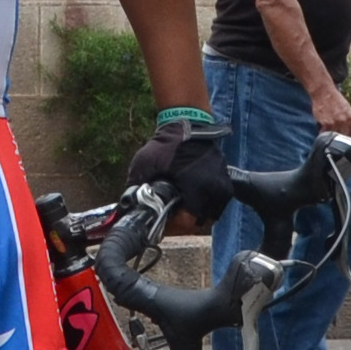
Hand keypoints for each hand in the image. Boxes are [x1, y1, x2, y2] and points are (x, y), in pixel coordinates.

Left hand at [126, 104, 232, 219]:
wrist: (188, 124)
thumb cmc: (168, 144)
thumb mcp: (144, 165)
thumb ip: (134, 188)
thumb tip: (126, 209)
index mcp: (199, 189)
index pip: (187, 223)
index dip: (171, 225)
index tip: (160, 220)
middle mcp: (215, 191)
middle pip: (198, 220)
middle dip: (180, 219)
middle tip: (167, 214)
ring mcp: (223, 186)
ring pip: (207, 212)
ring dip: (191, 212)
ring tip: (177, 205)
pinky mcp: (224, 180)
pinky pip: (212, 201)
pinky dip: (200, 202)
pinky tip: (187, 195)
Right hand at [309, 79, 350, 143]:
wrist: (324, 92)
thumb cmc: (336, 100)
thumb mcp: (348, 110)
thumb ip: (350, 122)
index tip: (350, 148)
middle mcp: (345, 121)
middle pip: (346, 140)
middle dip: (343, 144)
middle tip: (340, 149)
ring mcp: (335, 122)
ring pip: (336, 138)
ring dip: (333, 142)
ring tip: (331, 144)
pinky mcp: (325, 123)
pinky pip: (326, 135)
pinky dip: (324, 137)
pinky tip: (323, 137)